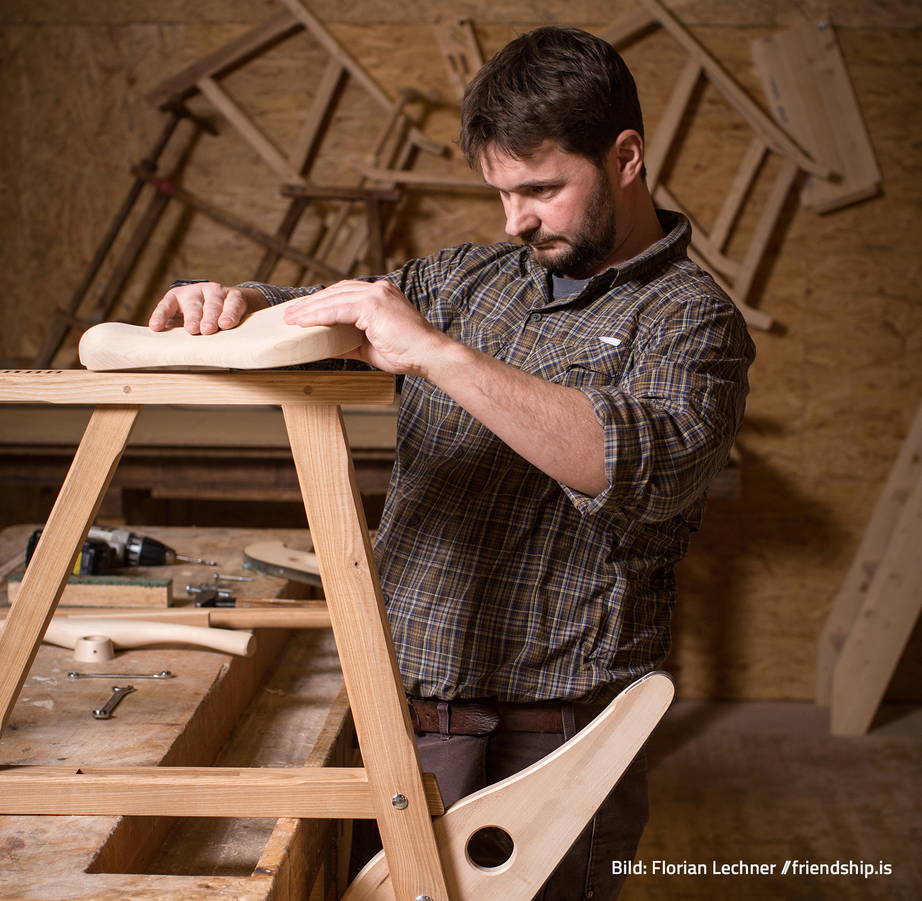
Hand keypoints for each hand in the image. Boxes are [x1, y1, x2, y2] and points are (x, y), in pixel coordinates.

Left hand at [148, 282, 264, 333]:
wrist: (231, 306)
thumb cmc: (202, 319)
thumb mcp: (185, 323)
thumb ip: (175, 332)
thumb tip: (163, 349)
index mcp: (178, 298)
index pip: (167, 305)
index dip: (161, 315)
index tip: (156, 327)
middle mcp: (196, 292)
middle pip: (192, 305)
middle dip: (192, 318)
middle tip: (192, 330)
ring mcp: (216, 292)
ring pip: (213, 304)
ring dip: (211, 317)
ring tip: (209, 329)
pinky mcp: (234, 296)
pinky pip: (233, 304)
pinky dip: (230, 314)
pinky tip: (227, 323)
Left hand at [282, 280, 447, 377]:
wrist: (428, 356)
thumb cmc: (406, 354)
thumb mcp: (370, 347)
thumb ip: (349, 343)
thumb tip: (327, 346)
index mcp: (381, 295)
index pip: (344, 294)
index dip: (322, 303)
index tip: (303, 313)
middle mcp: (378, 289)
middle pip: (335, 292)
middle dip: (311, 303)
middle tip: (289, 314)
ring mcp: (376, 294)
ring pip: (333, 298)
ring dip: (309, 309)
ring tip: (291, 319)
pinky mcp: (373, 305)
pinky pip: (338, 309)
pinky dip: (319, 316)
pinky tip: (304, 323)